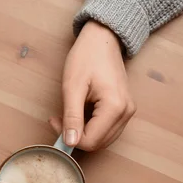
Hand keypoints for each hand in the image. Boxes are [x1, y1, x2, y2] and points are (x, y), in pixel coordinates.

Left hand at [50, 21, 135, 150]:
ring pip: (103, 139)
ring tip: (68, 115)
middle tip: (59, 118)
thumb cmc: (86, 57)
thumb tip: (70, 142)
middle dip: (76, 136)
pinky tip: (80, 114)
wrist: (102, 39)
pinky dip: (91, 128)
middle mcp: (126, 113)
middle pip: (98, 143)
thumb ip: (72, 117)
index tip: (55, 121)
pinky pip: (107, 130)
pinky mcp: (124, 110)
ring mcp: (128, 112)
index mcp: (115, 107)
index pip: (90, 141)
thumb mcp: (72, 87)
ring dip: (83, 133)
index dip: (69, 137)